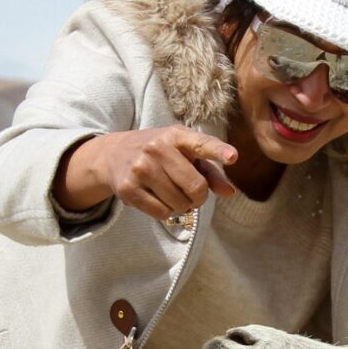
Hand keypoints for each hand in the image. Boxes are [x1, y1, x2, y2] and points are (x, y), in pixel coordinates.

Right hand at [56, 127, 239, 220]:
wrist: (114, 154)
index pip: (201, 144)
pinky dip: (165, 212)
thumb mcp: (185, 153)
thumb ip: (211, 171)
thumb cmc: (160, 154)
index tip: (233, 157)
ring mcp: (141, 168)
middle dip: (198, 197)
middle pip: (196, 187)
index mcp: (176, 135)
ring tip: (171, 193)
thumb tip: (230, 192)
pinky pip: (161, 213)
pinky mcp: (128, 188)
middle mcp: (157, 148)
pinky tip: (157, 198)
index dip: (219, 151)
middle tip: (191, 193)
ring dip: (181, 206)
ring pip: (179, 204)